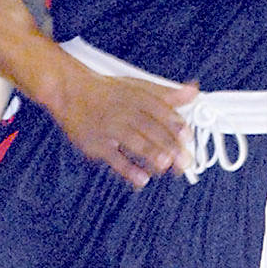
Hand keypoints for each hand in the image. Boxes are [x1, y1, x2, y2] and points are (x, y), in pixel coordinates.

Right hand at [49, 59, 198, 189]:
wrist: (72, 92)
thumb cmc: (111, 92)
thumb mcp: (138, 87)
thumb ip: (167, 94)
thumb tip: (195, 91)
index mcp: (137, 96)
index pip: (160, 110)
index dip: (174, 123)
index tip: (188, 136)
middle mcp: (124, 111)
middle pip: (150, 128)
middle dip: (169, 145)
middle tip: (186, 161)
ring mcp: (110, 128)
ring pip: (134, 142)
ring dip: (151, 154)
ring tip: (166, 165)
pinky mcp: (96, 145)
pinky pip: (114, 158)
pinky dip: (128, 170)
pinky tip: (143, 179)